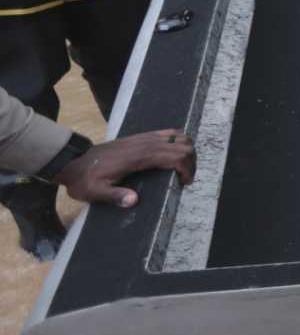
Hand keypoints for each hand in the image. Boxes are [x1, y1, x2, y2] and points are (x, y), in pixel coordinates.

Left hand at [54, 130, 195, 207]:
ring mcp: (144, 138)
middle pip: (182, 145)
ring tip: (183, 168)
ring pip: (178, 136)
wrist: (73, 162)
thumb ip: (115, 196)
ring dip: (187, 151)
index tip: (184, 183)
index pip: (175, 156)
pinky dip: (178, 142)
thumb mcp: (95, 192)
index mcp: (138, 157)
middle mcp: (145, 144)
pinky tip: (173, 156)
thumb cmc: (85, 180)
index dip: (186, 169)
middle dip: (191, 161)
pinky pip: (168, 133)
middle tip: (186, 178)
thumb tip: (134, 201)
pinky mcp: (141, 137)